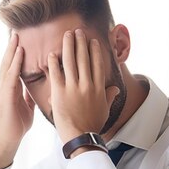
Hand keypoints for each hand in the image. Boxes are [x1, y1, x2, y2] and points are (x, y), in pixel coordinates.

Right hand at [0, 33, 34, 168]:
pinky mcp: (5, 95)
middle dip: (12, 45)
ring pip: (7, 65)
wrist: (9, 138)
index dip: (16, 51)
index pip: (13, 65)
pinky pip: (11, 76)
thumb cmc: (17, 123)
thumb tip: (35, 88)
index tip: (21, 37)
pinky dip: (14, 63)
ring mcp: (3, 89)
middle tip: (16, 29)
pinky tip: (19, 54)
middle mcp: (5, 85)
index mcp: (11, 87)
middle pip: (8, 61)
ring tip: (16, 35)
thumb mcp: (26, 105)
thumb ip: (28, 94)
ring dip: (11, 50)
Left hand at [48, 29, 119, 144]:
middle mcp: (87, 84)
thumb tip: (116, 89)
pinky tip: (52, 53)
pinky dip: (54, 62)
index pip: (97, 63)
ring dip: (69, 46)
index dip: (95, 50)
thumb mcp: (104, 109)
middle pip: (84, 58)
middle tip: (78, 31)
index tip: (93, 40)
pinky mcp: (60, 92)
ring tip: (67, 35)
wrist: (81, 137)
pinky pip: (56, 73)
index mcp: (98, 87)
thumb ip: (109, 96)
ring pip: (70, 61)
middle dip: (81, 42)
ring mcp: (73, 88)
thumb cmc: (93, 125)